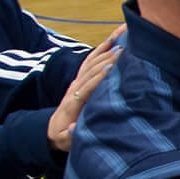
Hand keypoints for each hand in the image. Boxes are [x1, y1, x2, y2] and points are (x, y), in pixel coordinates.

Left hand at [47, 26, 123, 150]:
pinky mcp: (82, 77)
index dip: (98, 77)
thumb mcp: (66, 141)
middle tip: (125, 50)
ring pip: (92, 61)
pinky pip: (92, 59)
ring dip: (107, 49)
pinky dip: (102, 47)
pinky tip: (114, 37)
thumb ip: (70, 136)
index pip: (86, 87)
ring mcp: (78, 80)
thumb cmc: (65, 136)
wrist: (53, 129)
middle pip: (91, 69)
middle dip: (107, 59)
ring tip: (124, 38)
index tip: (112, 68)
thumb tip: (75, 128)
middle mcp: (75, 87)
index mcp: (73, 103)